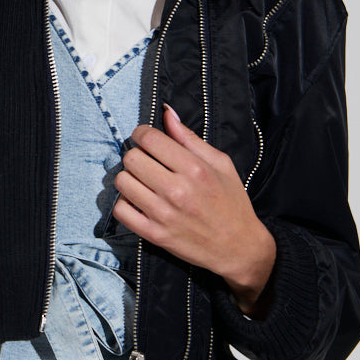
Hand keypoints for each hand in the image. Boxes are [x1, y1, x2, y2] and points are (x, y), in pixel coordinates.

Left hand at [113, 105, 275, 314]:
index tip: (146, 138)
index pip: (149, 139)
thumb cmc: (232, 202)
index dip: (142, 133)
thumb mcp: (220, 164)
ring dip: (129, 177)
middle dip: (136, 154)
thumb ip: (190, 138)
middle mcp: (177, 191)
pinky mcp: (154, 235)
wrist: (239, 247)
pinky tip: (138, 200)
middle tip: (147, 161)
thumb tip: (167, 113)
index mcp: (195, 169)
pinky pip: (120, 210)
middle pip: (132, 158)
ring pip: (122, 182)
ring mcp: (163, 214)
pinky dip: (124, 202)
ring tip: (142, 180)